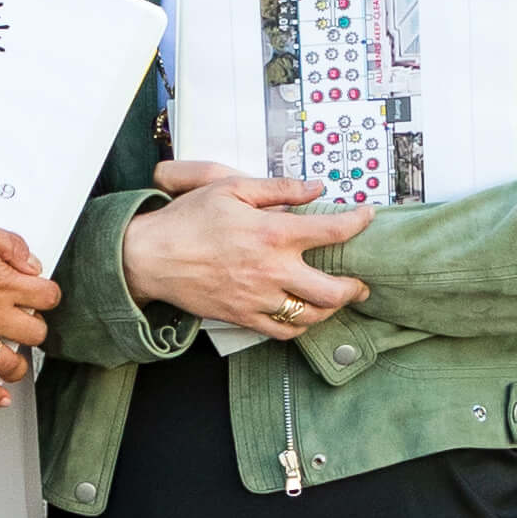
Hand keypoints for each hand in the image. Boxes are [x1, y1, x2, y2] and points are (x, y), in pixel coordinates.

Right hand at [0, 217, 59, 409]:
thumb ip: (7, 243)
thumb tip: (32, 263)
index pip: (47, 297)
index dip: (47, 294)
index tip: (40, 293)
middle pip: (35, 332)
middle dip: (34, 325)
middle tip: (23, 319)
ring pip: (10, 364)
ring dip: (19, 362)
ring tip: (14, 355)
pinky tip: (0, 397)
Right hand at [124, 162, 374, 341]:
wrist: (149, 257)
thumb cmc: (187, 220)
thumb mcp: (231, 188)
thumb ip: (278, 188)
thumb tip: (315, 187)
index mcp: (272, 234)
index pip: (332, 231)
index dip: (357, 223)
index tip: (367, 217)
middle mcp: (271, 270)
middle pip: (332, 291)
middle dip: (355, 287)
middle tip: (361, 282)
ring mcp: (258, 298)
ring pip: (311, 316)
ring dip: (331, 309)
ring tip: (337, 299)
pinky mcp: (243, 317)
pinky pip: (282, 330)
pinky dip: (300, 325)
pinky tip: (304, 314)